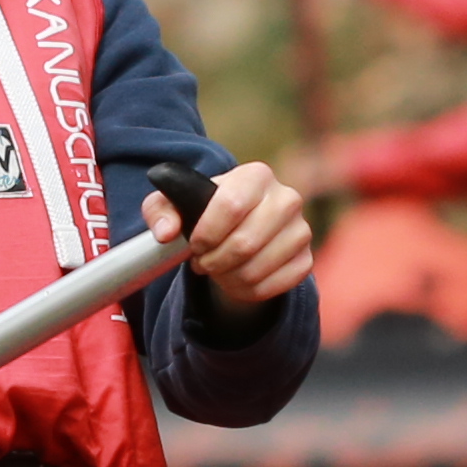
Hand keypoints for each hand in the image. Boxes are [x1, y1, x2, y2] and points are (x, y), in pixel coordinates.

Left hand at [158, 159, 314, 311]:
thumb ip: (160, 210)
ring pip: (257, 269)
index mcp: (256, 175)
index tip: (194, 245)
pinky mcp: (305, 259)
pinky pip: (273, 286)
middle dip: (215, 261)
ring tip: (218, 270)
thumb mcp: (176, 205)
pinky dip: (247, 291)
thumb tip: (166, 232)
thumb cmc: (206, 212)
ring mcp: (300, 230)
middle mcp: (287, 198)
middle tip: (202, 262)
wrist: (240, 229)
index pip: (232, 205)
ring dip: (228, 278)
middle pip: (246, 243)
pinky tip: (236, 280)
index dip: (207, 233)